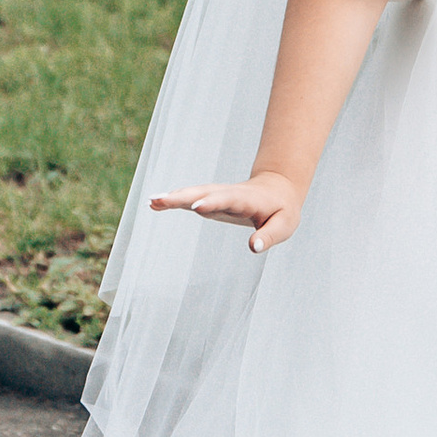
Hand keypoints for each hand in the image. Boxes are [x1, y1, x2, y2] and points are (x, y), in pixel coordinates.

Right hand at [151, 171, 301, 252]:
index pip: (229, 199)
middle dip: (183, 197)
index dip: (213, 202)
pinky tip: (154, 204)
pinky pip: (190, 198)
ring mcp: (218, 195)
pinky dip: (173, 200)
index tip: (196, 207)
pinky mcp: (211, 199)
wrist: (277, 188)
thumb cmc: (281, 211)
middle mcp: (229, 193)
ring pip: (194, 193)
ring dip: (173, 197)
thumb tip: (253, 248)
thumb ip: (269, 236)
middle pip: (204, 193)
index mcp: (247, 199)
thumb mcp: (284, 225)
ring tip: (152, 201)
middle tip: (160, 200)